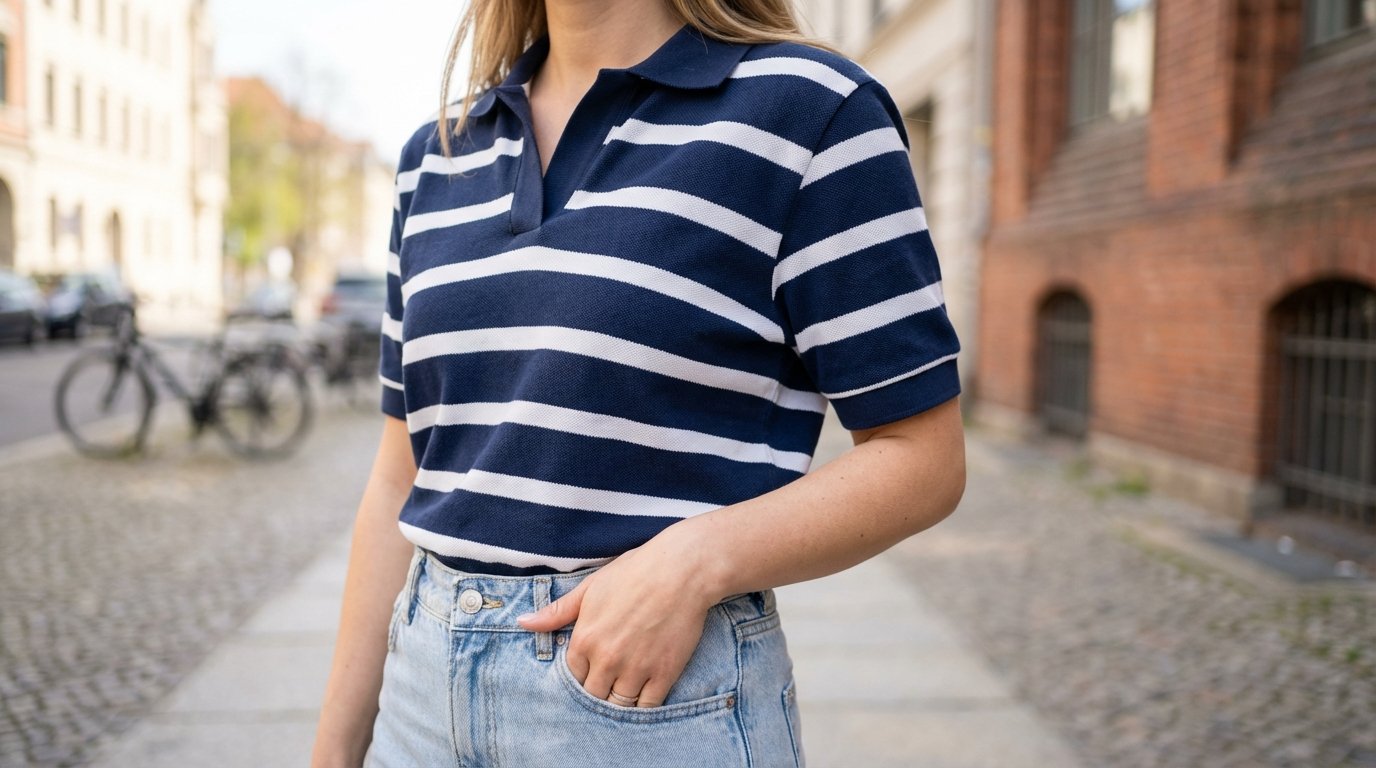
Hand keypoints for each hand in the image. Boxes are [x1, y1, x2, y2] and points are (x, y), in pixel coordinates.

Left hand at [515, 526, 720, 707]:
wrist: (682, 570)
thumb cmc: (635, 572)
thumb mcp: (590, 587)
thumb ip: (557, 611)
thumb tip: (523, 622)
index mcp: (585, 638)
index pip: (572, 676)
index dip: (581, 675)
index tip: (591, 670)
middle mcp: (606, 659)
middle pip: (592, 696)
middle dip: (597, 691)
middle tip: (607, 683)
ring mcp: (636, 669)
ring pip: (618, 705)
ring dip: (618, 701)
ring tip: (623, 690)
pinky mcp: (663, 674)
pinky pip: (646, 707)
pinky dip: (642, 706)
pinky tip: (643, 696)